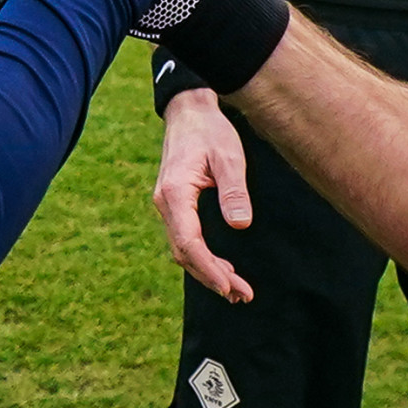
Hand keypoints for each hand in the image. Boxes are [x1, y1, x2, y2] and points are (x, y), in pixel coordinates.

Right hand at [153, 89, 256, 301]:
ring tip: (235, 290)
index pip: (189, 242)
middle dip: (211, 277)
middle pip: (184, 252)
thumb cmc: (210, 131)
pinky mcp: (175, 206)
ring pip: (183, 249)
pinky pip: (186, 239)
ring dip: (207, 271)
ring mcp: (168, 206)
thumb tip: (240, 226)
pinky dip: (203, 258)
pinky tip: (223, 269)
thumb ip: (234, 191)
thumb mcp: (229, 155)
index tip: (229, 286)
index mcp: (175, 193)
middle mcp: (166, 203)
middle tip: (241, 295)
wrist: (189, 112)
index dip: (208, 268)